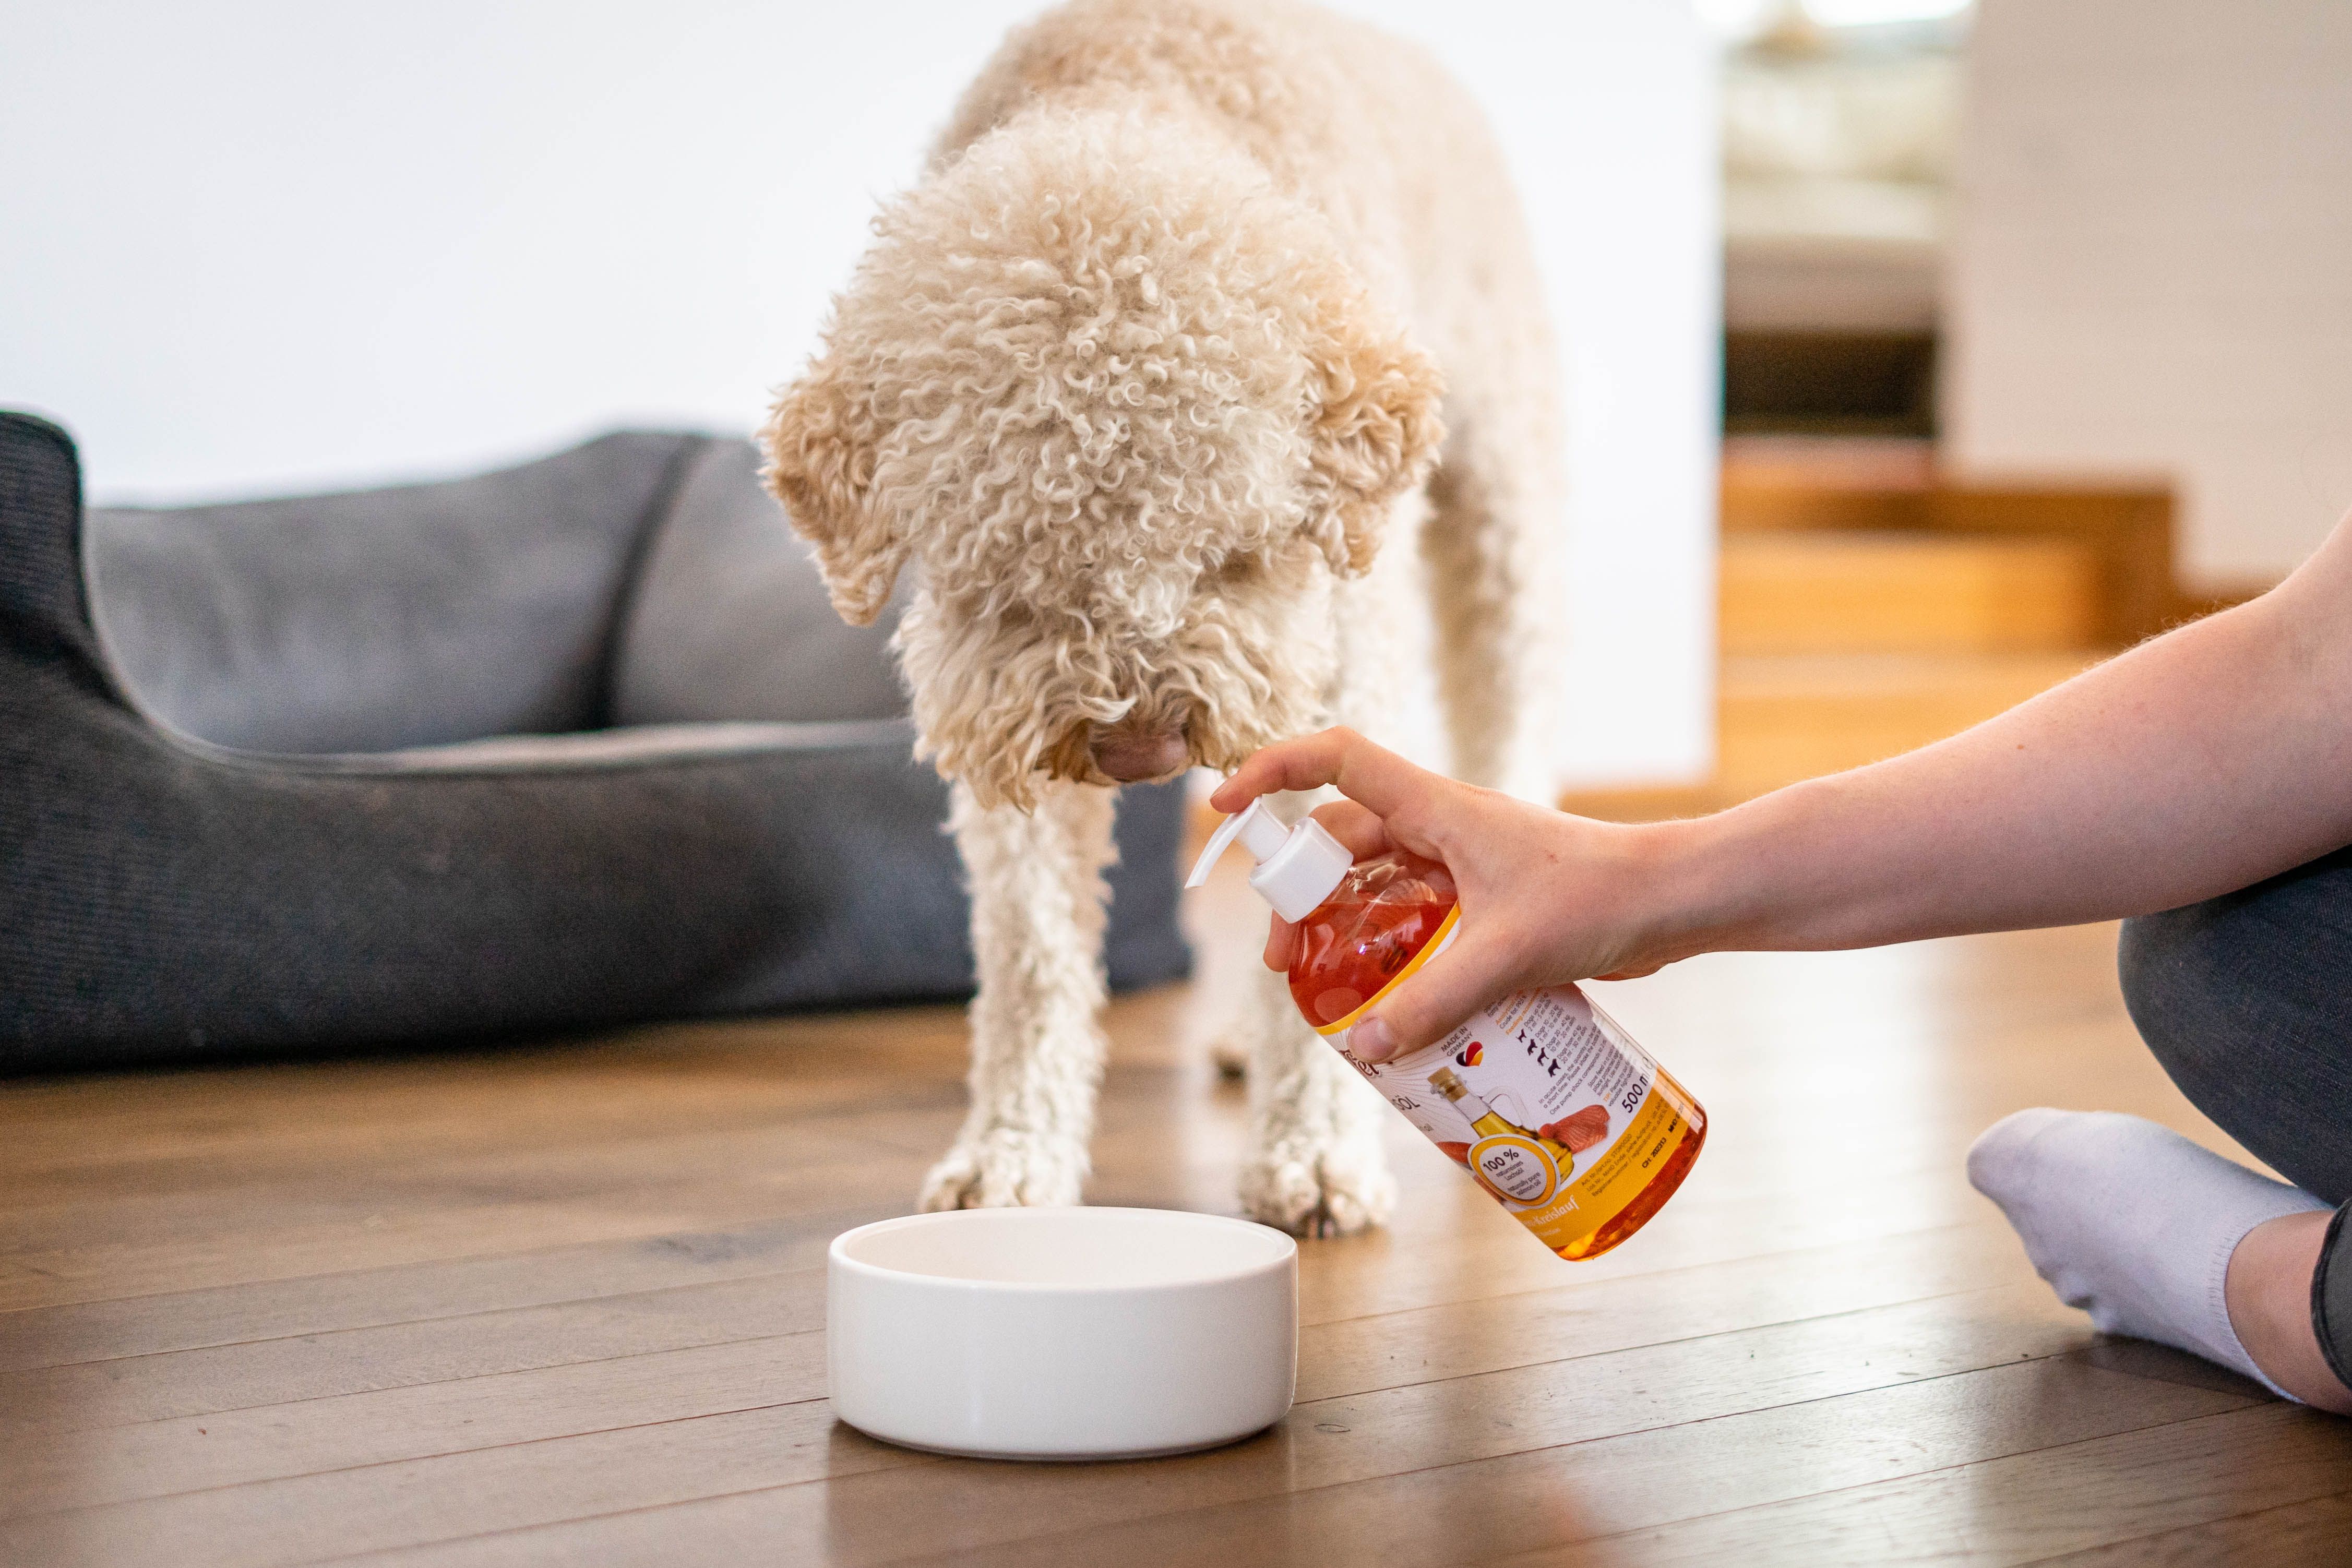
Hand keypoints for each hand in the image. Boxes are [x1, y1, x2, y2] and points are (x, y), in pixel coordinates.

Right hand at [1211, 729, 1696, 1060]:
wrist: (1672, 902)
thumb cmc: (1601, 899)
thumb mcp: (1506, 953)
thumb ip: (1433, 1000)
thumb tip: (1363, 1044)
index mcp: (1436, 807)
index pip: (1334, 760)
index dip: (1271, 770)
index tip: (1224, 806)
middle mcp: (1439, 825)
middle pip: (1337, 840)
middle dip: (1296, 893)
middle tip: (1281, 960)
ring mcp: (1460, 861)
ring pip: (1372, 880)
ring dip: (1337, 923)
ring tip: (1320, 987)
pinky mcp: (1482, 898)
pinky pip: (1411, 912)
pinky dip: (1387, 945)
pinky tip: (1386, 996)